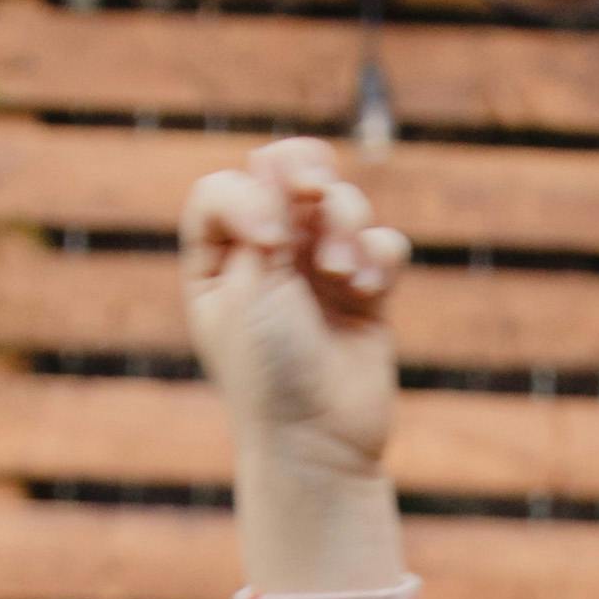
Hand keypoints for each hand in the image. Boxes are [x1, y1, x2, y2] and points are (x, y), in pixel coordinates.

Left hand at [182, 140, 401, 483]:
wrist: (317, 440)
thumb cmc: (268, 371)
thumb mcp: (247, 286)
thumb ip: (260, 214)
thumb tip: (275, 158)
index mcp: (217, 262)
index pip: (227, 189)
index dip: (250, 194)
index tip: (268, 239)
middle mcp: (266, 261)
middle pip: (287, 178)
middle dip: (306, 176)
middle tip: (314, 191)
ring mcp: (317, 275)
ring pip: (340, 204)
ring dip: (346, 221)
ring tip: (342, 271)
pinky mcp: (365, 293)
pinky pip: (381, 244)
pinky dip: (378, 255)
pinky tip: (368, 289)